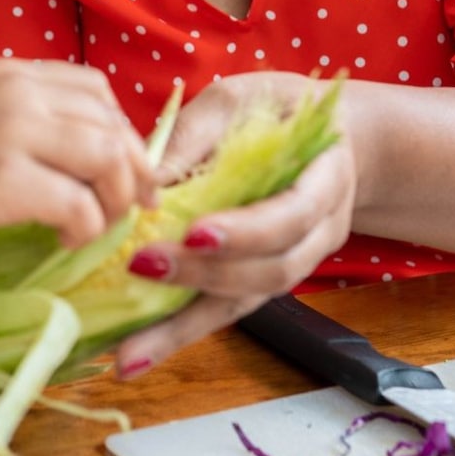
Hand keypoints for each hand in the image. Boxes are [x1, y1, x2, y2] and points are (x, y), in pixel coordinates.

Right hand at [0, 60, 153, 252]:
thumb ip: (16, 115)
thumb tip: (71, 148)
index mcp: (12, 75)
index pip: (97, 92)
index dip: (122, 132)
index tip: (126, 169)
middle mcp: (20, 94)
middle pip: (112, 127)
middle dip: (133, 172)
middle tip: (131, 207)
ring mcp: (14, 135)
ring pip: (108, 161)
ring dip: (115, 200)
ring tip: (97, 225)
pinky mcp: (6, 182)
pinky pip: (80, 206)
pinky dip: (86, 228)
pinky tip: (65, 240)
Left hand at [113, 72, 360, 375]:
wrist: (325, 139)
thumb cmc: (276, 111)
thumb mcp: (236, 101)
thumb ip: (196, 138)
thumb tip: (142, 182)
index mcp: (324, 179)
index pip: (293, 212)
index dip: (248, 229)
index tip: (195, 233)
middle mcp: (317, 234)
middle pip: (271, 270)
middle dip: (205, 274)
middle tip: (142, 266)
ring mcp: (290, 265)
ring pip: (244, 304)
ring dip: (184, 327)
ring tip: (129, 350)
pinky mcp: (257, 282)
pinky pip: (223, 313)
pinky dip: (179, 334)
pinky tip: (137, 354)